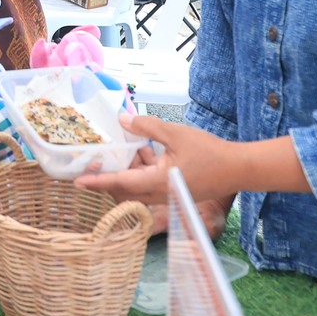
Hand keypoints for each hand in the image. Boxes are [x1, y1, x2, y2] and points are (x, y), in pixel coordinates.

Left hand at [74, 113, 252, 207]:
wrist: (239, 169)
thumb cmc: (210, 151)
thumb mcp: (175, 133)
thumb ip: (147, 127)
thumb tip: (122, 119)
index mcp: (157, 182)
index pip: (120, 183)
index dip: (97, 182)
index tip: (77, 182)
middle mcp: (159, 194)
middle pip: (124, 191)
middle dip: (106, 181)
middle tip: (90, 167)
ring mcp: (167, 196)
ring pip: (136, 190)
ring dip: (125, 176)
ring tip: (119, 155)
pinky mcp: (174, 194)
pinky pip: (149, 188)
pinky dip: (141, 175)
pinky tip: (143, 154)